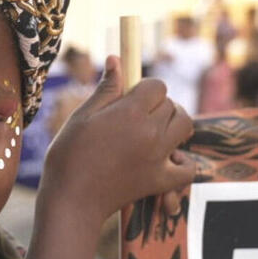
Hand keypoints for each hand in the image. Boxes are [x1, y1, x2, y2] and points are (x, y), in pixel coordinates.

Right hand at [40, 56, 194, 223]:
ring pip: (185, 126)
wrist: (71, 199)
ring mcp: (159, 158)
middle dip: (156, 104)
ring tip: (152, 129)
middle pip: (171, 104)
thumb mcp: (82, 116)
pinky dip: (183, 162)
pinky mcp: (160, 181)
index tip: (129, 96)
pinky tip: (168, 157)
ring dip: (173, 123)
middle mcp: (151, 132)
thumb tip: (117, 59)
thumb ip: (106, 88)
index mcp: (131, 112)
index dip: (144, 87)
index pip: (157, 85)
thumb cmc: (69, 155)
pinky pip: (188, 168)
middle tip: (134, 115)